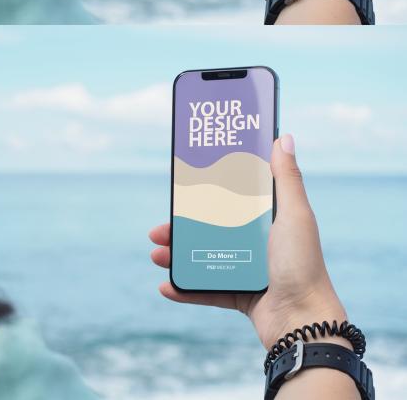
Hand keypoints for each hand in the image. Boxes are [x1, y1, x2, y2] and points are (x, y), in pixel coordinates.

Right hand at [149, 134, 347, 349]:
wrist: (303, 322)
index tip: (188, 177)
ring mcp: (248, 268)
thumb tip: (283, 136)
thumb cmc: (302, 263)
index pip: (235, 195)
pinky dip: (185, 287)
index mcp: (269, 217)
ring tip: (156, 254)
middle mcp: (258, 240)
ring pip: (204, 256)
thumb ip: (287, 177)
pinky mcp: (240, 295)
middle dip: (183, 225)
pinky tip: (166, 285)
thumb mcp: (294, 214)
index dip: (211, 186)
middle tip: (161, 225)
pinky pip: (207, 289)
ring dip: (178, 255)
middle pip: (212, 226)